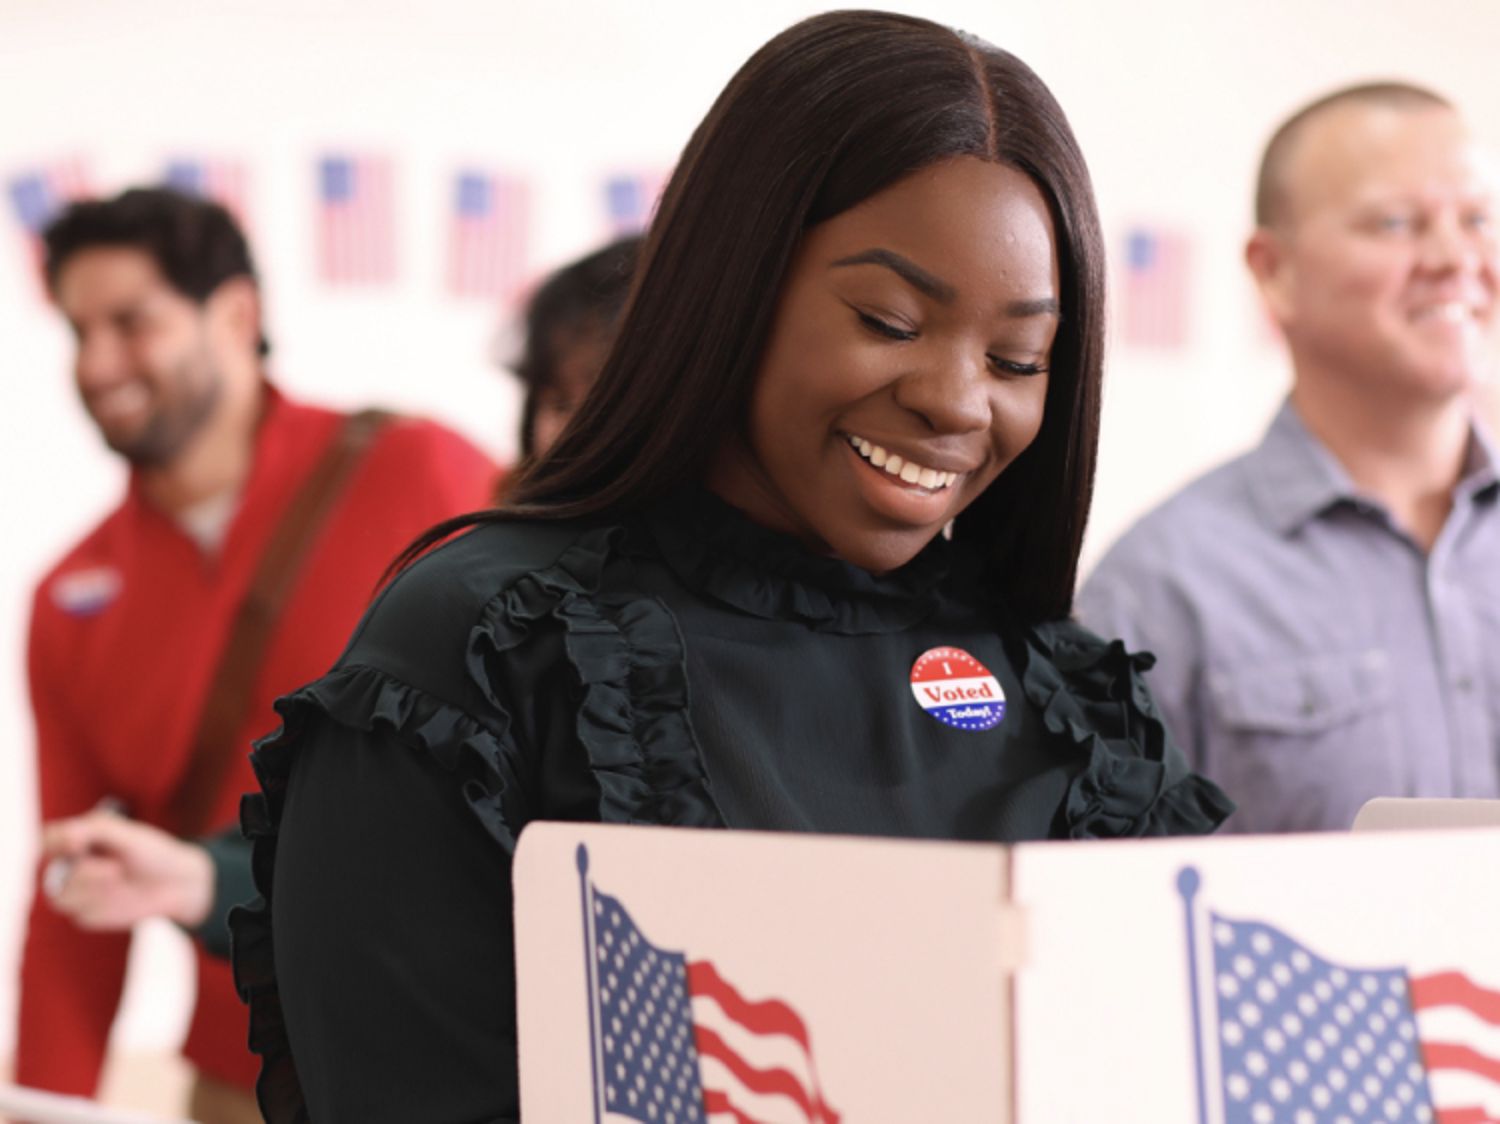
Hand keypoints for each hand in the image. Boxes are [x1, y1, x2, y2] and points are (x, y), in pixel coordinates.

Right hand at [40, 809, 214, 929]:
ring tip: (120, 879)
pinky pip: (82, 916)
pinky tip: (123, 897)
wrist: (176, 884)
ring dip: (94, 890)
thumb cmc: (152, 852)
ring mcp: (78, 891)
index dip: (57, 844)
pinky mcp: (87, 913)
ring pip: (63, 899)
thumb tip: (65, 837)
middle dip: (88, 873)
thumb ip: (95, 829)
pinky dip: (104, 908)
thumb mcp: (128, 834)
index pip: (49, 840)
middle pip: (56, 874)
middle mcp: (72, 865)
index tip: (78, 844)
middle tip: (117, 868)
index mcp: (78, 840)